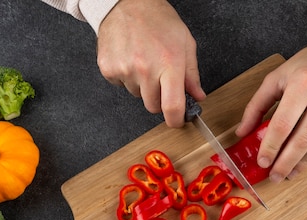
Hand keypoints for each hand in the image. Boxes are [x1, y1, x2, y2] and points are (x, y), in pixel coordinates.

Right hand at [96, 0, 205, 126]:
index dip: (176, 120)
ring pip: (137, 96)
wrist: (126, 3)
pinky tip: (130, 59)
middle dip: (159, 99)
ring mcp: (125, 70)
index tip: (177, 121)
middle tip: (160, 79)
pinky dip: (126, 77)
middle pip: (153, 107)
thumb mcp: (185, 43)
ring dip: (142, 86)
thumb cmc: (158, 20)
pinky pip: (121, 85)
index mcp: (169, 64)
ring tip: (144, 62)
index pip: (172, 107)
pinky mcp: (108, 68)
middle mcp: (146, 69)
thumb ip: (191, 74)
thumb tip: (197, 96)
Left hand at [236, 33, 306, 181]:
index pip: (283, 124)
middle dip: (286, 163)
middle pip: (303, 140)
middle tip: (276, 176)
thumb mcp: (278, 77)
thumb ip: (257, 105)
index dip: (271, 147)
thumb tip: (242, 132)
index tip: (263, 162)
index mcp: (303, 82)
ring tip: (291, 171)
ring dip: (304, 162)